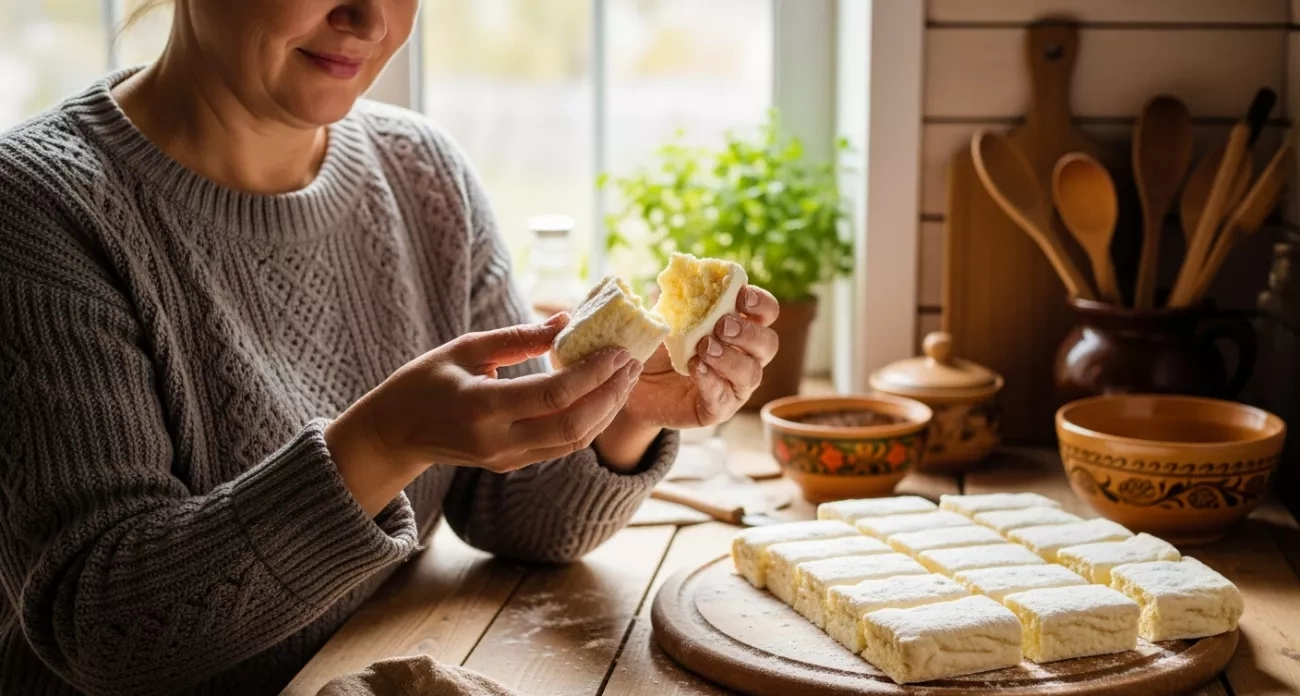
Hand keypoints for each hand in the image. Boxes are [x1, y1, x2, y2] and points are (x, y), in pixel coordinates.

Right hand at [325, 315, 641, 514]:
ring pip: (573, 441)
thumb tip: (567, 321)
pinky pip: (562, 446)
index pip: (550, 396)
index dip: (591, 374)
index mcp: (480, 407)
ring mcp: (506, 458)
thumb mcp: (464, 348)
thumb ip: (517, 338)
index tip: (616, 351)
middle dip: (609, 395)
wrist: (396, 433)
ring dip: (606, 409)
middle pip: (572, 425)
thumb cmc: (425, 381)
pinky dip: (589, 421)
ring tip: (625, 376)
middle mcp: (497, 440)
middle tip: (631, 363)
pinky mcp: (513, 465)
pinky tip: (602, 395)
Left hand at [621, 285, 779, 429]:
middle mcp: (745, 356)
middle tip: (721, 325)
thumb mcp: (665, 316)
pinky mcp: (718, 409)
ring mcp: (734, 385)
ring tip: (704, 348)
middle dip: (748, 332)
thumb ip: (677, 297)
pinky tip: (696, 368)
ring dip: (730, 358)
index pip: (766, 312)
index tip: (741, 296)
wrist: (635, 381)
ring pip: (751, 373)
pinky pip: (725, 399)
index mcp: (740, 326)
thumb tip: (679, 272)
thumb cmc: (659, 344)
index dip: (760, 303)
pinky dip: (712, 382)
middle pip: (768, 343)